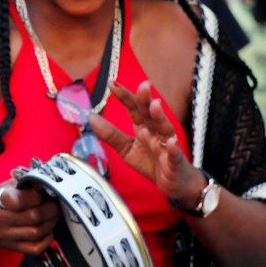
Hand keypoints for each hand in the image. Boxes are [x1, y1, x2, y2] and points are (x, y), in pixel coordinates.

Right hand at [0, 181, 60, 255]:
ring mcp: (6, 235)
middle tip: (53, 203)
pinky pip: (36, 248)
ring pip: (36, 232)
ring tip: (53, 214)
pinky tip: (48, 229)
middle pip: (33, 217)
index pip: (18, 200)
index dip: (35, 196)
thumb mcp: (8, 186)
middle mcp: (0, 218)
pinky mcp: (14, 247)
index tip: (41, 191)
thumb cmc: (1, 200)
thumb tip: (45, 181)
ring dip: (51, 222)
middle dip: (50, 209)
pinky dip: (48, 239)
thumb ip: (25, 182)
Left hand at [91, 81, 200, 201]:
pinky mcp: (175, 162)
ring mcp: (168, 146)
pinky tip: (172, 142)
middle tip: (143, 84)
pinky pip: (175, 155)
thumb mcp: (126, 148)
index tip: (112, 84)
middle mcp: (156, 132)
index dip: (124, 96)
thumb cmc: (151, 162)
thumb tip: (90, 117)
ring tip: (155, 105)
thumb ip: (110, 134)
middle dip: (146, 99)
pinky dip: (174, 149)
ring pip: (165, 129)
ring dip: (160, 117)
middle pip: (150, 113)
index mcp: (144, 126)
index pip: (134, 108)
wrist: (173, 182)